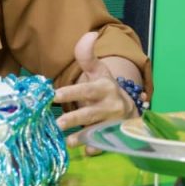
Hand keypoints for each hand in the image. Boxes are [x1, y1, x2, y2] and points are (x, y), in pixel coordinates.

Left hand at [54, 32, 137, 154]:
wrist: (130, 108)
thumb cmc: (105, 87)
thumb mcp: (99, 71)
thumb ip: (87, 56)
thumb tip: (88, 33)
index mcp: (104, 89)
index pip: (86, 90)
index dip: (71, 92)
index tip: (54, 95)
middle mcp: (110, 107)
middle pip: (90, 114)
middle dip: (74, 118)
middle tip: (57, 123)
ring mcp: (112, 124)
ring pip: (96, 131)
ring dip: (82, 137)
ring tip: (67, 142)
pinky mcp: (113, 138)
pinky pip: (104, 145)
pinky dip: (96, 148)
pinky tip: (87, 152)